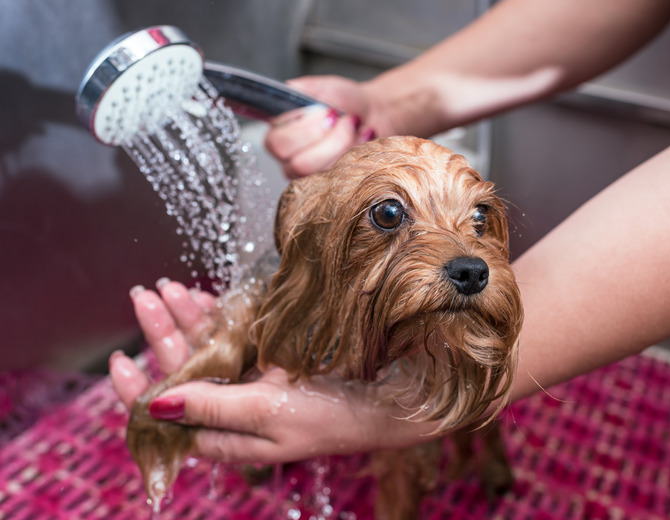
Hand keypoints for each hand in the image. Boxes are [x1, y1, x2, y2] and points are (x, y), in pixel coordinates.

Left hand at [110, 280, 438, 464]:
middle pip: (184, 371)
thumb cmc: (331, 415)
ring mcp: (253, 381)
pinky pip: (235, 335)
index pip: (169, 415)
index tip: (119, 358)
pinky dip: (218, 315)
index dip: (139, 389)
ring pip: (206, 349)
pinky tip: (204, 296)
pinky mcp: (272, 358)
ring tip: (167, 288)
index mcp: (228, 434)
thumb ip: (210, 407)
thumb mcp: (266, 413)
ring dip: (187, 318)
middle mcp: (235, 408)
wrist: (387, 399)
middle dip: (162, 334)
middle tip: (144, 296)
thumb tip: (153, 406)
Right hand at [264, 75, 379, 178]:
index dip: (307, 130)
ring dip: (345, 146)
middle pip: (299, 164)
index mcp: (277, 133)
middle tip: (347, 120)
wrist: (370, 112)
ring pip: (323, 173)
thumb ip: (297, 90)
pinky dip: (357, 153)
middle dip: (330, 140)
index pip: (278, 143)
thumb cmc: (341, 100)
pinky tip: (364, 136)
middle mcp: (287, 159)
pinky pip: (341, 178)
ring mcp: (308, 175)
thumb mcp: (318, 87)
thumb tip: (286, 96)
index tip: (331, 113)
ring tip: (356, 125)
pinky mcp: (330, 183)